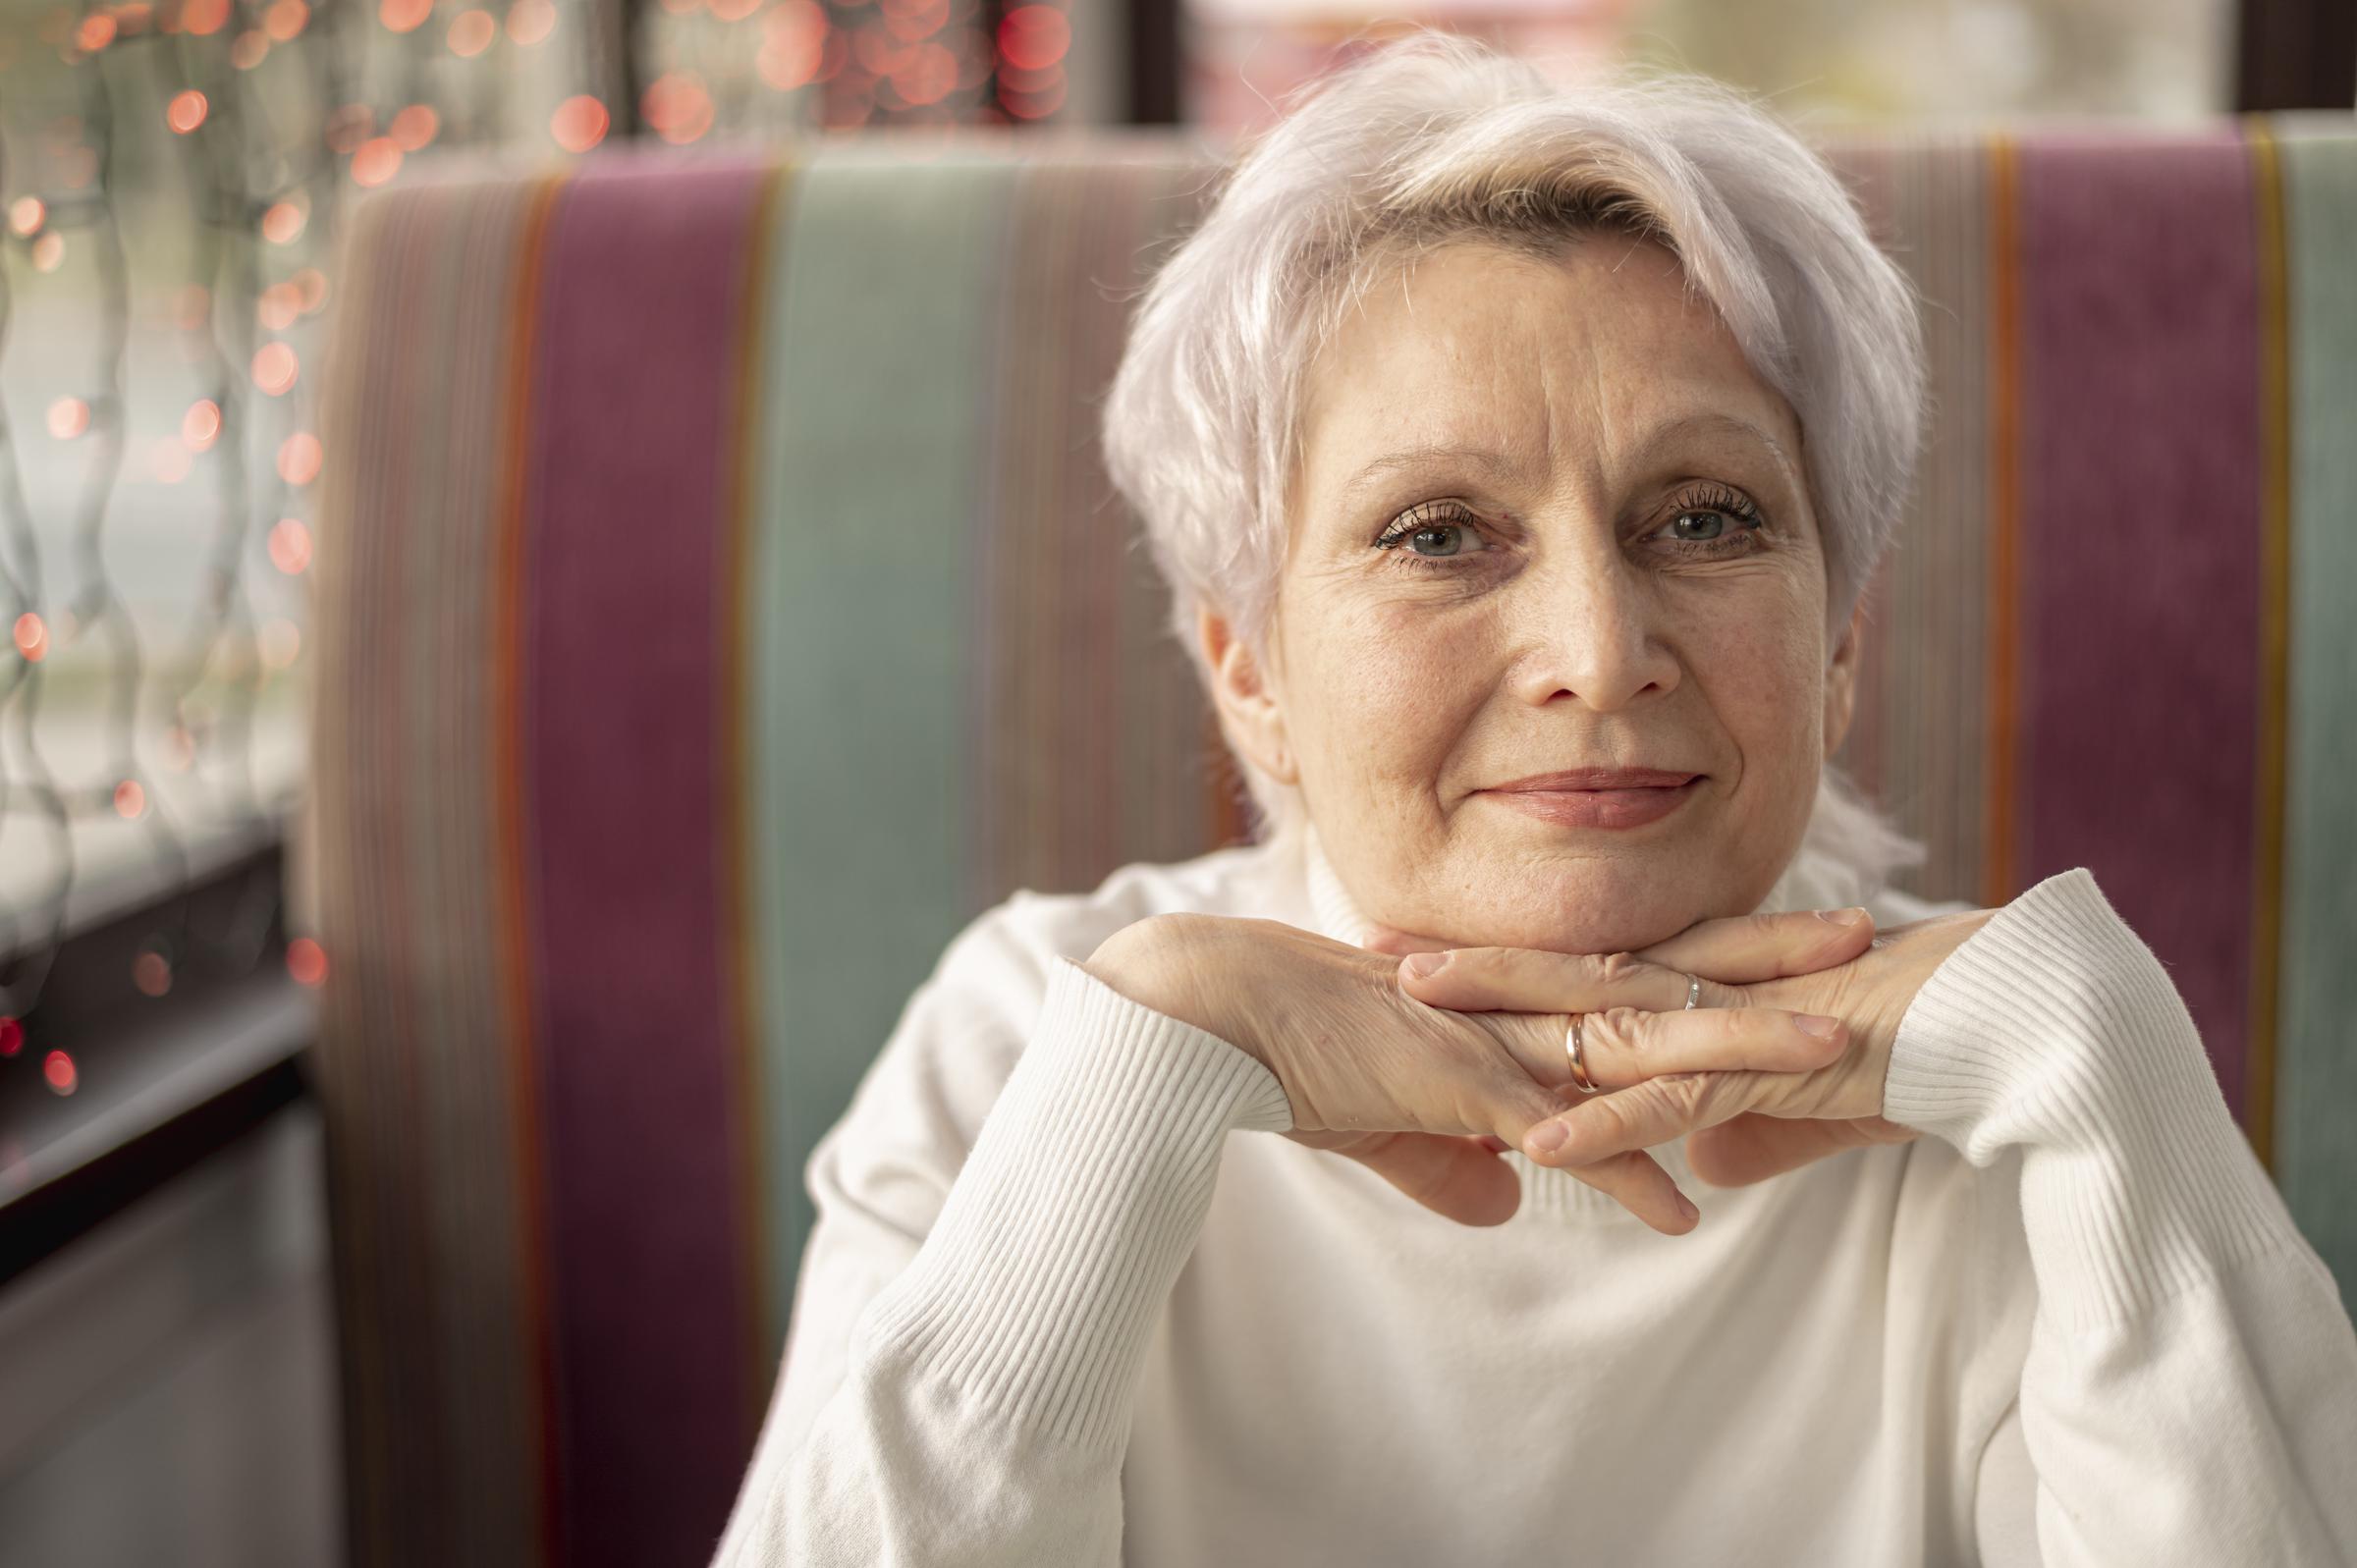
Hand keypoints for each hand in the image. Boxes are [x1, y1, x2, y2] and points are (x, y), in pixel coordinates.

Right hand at [1081, 909, 1872, 1233]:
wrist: (1207, 1017)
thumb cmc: (1285, 1047)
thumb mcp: (1387, 1113)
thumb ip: (1453, 1160)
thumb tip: (1508, 1207)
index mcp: (1505, 993)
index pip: (1637, 967)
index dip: (1722, 954)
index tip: (1797, 941)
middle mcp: (1513, 1003)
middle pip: (1668, 979)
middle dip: (1771, 964)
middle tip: (1870, 938)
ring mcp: (1490, 1038)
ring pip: (1639, 1041)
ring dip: (1738, 1051)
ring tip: (1832, 1053)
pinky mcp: (1452, 1084)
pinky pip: (1555, 1135)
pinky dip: (1621, 1172)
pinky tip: (1682, 1211)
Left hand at [1397, 904, 1995, 1188]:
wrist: (2019, 1022)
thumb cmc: (1930, 1050)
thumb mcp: (1824, 1101)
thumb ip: (1760, 1125)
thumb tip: (1708, 1162)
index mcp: (1713, 988)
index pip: (1589, 971)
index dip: (1507, 967)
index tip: (1423, 956)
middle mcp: (1709, 991)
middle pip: (1567, 973)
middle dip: (1469, 965)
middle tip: (1370, 949)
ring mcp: (1734, 1024)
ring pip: (1597, 1017)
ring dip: (1504, 1016)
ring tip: (1411, 1008)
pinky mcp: (1772, 1066)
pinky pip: (1673, 1100)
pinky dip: (1603, 1123)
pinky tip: (1536, 1141)